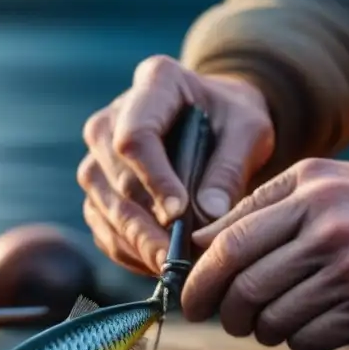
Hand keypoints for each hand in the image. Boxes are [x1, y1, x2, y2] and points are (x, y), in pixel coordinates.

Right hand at [77, 55, 274, 274]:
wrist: (217, 118)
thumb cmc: (234, 120)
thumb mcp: (250, 131)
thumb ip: (231, 167)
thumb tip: (208, 215)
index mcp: (154, 83)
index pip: (135, 135)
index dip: (153, 178)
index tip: (179, 213)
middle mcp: (112, 116)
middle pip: (111, 173)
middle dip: (143, 222)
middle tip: (177, 257)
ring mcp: (98, 152)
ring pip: (100, 202)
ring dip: (133, 240)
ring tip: (169, 267)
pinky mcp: (99, 185)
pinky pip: (101, 223)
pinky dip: (126, 249)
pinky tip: (156, 264)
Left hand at [182, 158, 348, 349]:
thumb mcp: (316, 180)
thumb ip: (255, 205)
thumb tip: (198, 241)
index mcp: (311, 197)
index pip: (234, 245)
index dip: (201, 278)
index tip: (190, 298)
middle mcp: (331, 236)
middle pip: (248, 288)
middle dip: (226, 311)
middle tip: (226, 315)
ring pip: (274, 321)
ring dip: (260, 328)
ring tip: (269, 316)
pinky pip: (307, 341)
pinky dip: (294, 339)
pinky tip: (305, 321)